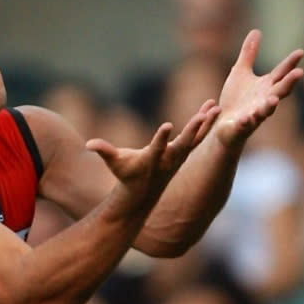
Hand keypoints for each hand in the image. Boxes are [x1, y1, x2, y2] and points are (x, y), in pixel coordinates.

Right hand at [86, 101, 219, 207]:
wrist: (143, 194)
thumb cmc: (126, 176)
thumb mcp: (114, 164)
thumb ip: (103, 152)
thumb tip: (88, 144)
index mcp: (151, 161)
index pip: (156, 148)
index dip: (161, 138)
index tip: (168, 125)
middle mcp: (168, 160)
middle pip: (183, 144)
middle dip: (192, 131)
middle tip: (202, 117)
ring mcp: (179, 157)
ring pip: (196, 139)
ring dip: (206, 124)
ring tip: (215, 108)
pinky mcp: (184, 152)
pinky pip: (198, 136)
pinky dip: (205, 123)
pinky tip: (213, 109)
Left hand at [215, 29, 303, 148]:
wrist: (223, 124)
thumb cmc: (235, 99)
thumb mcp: (240, 72)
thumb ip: (249, 54)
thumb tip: (256, 31)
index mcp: (266, 87)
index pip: (281, 73)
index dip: (290, 64)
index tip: (300, 52)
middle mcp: (264, 101)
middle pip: (280, 91)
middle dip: (289, 83)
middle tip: (299, 73)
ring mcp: (255, 114)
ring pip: (266, 111)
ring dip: (270, 106)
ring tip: (273, 99)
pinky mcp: (242, 126)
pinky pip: (245, 124)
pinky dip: (246, 122)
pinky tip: (246, 118)